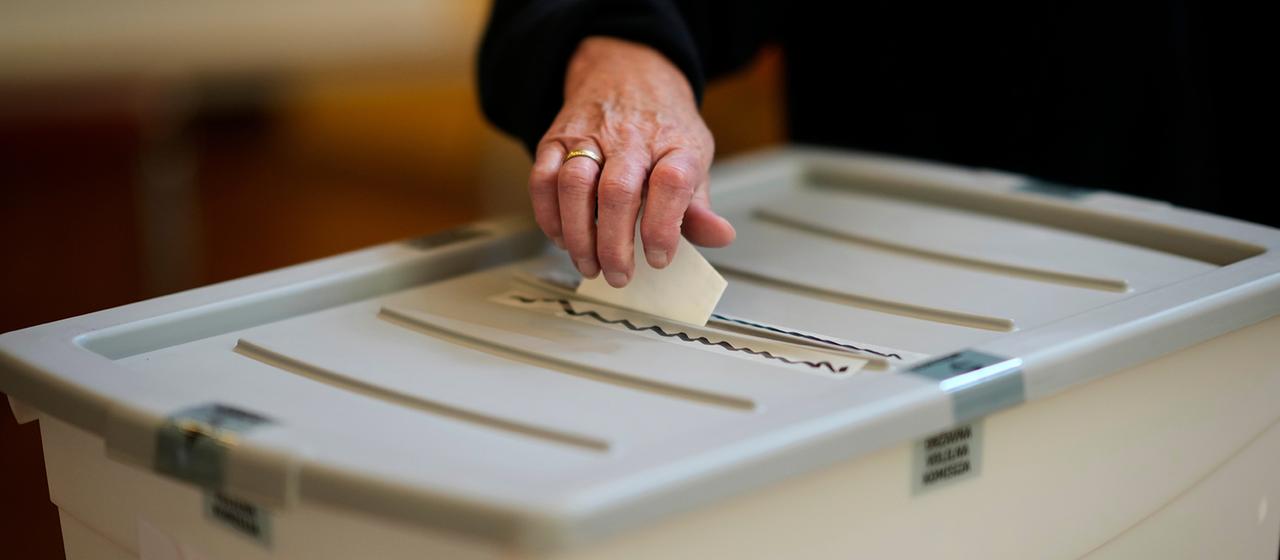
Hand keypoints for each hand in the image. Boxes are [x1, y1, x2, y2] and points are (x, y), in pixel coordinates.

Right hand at [529, 36, 735, 287]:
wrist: (627, 71)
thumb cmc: (663, 126)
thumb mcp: (693, 158)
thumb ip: (699, 206)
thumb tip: (719, 236)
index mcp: (674, 144)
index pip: (671, 182)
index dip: (664, 226)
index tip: (658, 258)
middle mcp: (632, 137)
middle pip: (618, 192)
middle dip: (614, 244)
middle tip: (618, 275)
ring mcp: (590, 136)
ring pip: (575, 186)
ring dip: (578, 234)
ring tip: (589, 264)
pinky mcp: (556, 139)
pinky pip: (543, 179)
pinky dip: (548, 215)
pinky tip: (562, 237)